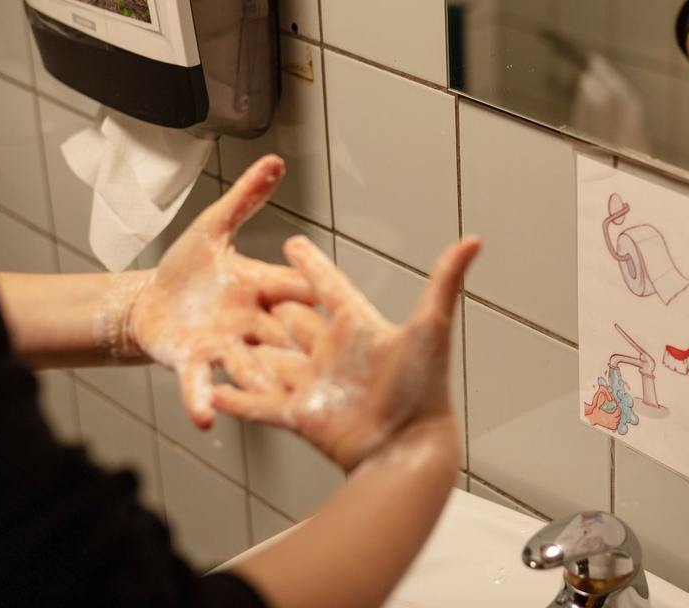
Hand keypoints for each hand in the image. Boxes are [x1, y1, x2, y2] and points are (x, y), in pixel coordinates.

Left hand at [122, 155, 315, 427]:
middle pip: (281, 334)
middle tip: (322, 362)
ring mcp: (224, 345)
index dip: (312, 291)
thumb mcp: (213, 227)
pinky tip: (206, 416)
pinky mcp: (194, 362)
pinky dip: (202, 400)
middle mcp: (250, 321)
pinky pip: (201, 384)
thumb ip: (245, 198)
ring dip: (258, 380)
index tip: (337, 295)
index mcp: (261, 287)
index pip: (294, 289)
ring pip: (249, 365)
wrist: (150, 304)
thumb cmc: (187, 269)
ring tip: (271, 394)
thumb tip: (275, 162)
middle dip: (297, 346)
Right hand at [211, 235, 481, 470]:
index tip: (292, 243)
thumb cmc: (424, 391)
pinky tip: (213, 391)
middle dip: (271, 306)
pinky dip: (238, 400)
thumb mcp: (431, 328)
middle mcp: (334, 355)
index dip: (311, 266)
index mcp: (359, 329)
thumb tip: (474, 239)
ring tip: (217, 334)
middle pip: (294, 323)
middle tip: (242, 286)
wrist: (408, 450)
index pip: (329, 288)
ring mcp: (316, 386)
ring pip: (272, 361)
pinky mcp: (301, 417)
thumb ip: (446, 281)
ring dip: (248, 351)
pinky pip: (261, 406)